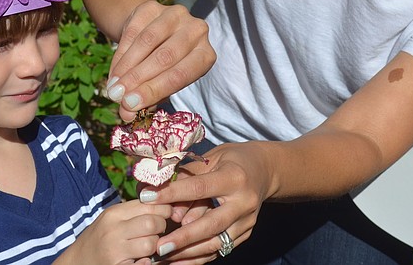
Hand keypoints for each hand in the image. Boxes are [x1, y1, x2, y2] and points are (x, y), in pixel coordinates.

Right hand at [59, 199, 172, 264]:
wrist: (76, 262)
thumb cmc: (99, 238)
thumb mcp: (111, 219)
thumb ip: (133, 210)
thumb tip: (164, 201)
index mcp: (113, 213)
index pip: (149, 205)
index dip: (164, 210)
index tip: (166, 214)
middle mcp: (113, 230)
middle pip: (153, 223)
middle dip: (162, 227)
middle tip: (158, 232)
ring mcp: (115, 251)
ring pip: (151, 244)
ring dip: (155, 246)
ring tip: (147, 246)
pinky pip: (144, 264)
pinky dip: (147, 262)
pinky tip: (142, 260)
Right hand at [105, 1, 214, 121]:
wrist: (150, 34)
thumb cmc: (161, 68)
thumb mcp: (161, 85)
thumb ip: (147, 100)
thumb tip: (126, 115)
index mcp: (205, 55)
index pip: (180, 74)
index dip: (154, 90)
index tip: (130, 104)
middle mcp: (197, 30)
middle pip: (165, 57)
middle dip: (138, 79)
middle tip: (117, 97)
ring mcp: (176, 14)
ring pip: (148, 41)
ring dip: (127, 67)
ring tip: (113, 87)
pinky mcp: (153, 7)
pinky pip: (134, 31)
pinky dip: (121, 54)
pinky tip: (114, 72)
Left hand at [140, 142, 274, 263]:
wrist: (265, 170)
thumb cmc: (233, 159)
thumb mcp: (212, 158)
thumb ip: (188, 177)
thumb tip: (163, 197)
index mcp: (234, 178)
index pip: (199, 188)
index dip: (172, 194)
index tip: (147, 198)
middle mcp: (243, 202)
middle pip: (211, 224)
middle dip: (183, 238)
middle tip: (158, 246)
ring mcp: (247, 221)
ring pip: (216, 243)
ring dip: (188, 252)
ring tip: (164, 256)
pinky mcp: (246, 233)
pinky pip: (220, 249)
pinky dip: (199, 257)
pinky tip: (179, 260)